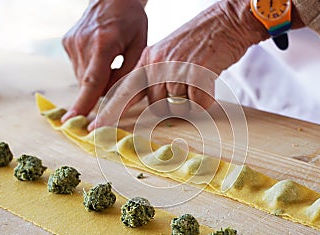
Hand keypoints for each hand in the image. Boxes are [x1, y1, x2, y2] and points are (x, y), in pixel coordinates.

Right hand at [61, 0, 147, 121]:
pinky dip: (90, 70)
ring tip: (110, 59)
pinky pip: (79, 68)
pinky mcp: (66, 43)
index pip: (92, 81)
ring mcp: (71, 43)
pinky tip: (100, 54)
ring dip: (97, 79)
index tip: (71, 121)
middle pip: (89, 84)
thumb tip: (115, 98)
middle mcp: (82, 44)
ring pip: (83, 78)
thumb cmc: (130, 20)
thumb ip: (129, 74)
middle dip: (102, 89)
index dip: (83, 104)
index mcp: (103, 44)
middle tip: (117, 73)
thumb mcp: (139, 45)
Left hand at [88, 0, 270, 130]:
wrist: (225, 21)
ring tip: (198, 80)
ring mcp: (175, 70)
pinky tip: (208, 83)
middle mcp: (157, 65)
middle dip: (172, 104)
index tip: (94, 129)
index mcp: (148, 60)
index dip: (109, 112)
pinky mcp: (195, 76)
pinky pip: (197, 105)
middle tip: (187, 86)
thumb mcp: (167, 55)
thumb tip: (148, 104)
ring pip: (176, 108)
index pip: (123, 90)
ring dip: (189, 101)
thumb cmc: (198, 42)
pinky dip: (205, 100)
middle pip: (156, 106)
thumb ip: (153, 78)